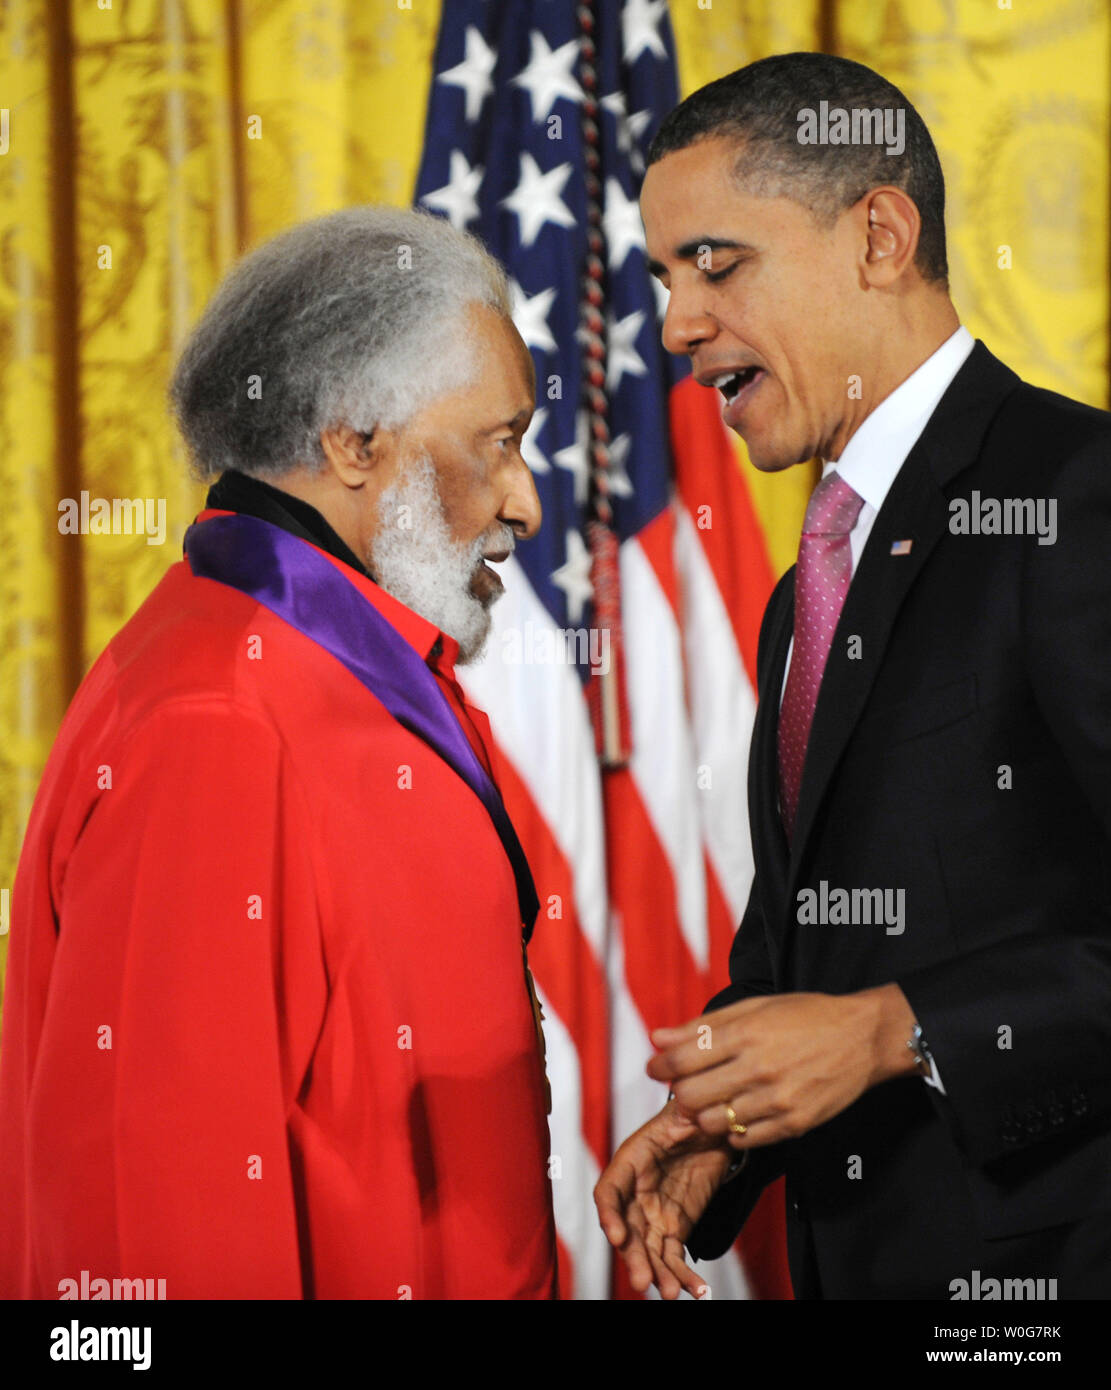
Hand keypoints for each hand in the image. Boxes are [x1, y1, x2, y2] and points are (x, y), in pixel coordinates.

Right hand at [594, 1098, 733, 1299]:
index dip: (609, 1215)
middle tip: (645, 1282)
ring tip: (671, 1293)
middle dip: (634, 1257)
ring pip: (650, 1250)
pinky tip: (696, 1292)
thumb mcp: (688, 1110)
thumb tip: (688, 1106)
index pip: (609, 1191)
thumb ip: (685, 1113)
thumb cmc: (693, 1114)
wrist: (714, 1127)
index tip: (616, 1236)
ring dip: (658, 1274)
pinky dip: (683, 1276)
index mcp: (630, 1161)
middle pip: (627, 1230)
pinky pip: (674, 1256)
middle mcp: (636, 1192)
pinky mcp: (675, 1227)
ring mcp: (654, 1213)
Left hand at [647, 985, 917, 1147]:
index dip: (660, 1065)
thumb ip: (705, 1025)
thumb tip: (660, 1037)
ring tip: (714, 1099)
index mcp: (745, 1033)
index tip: (656, 1067)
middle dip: (680, 1092)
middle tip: (685, 1085)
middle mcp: (759, 1068)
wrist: (863, 1037)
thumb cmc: (807, 1015)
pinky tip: (739, 1112)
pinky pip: (745, 1139)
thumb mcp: (755, 1007)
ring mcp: (777, 1100)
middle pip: (691, 1096)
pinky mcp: (794, 1124)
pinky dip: (733, 1130)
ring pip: (714, 1122)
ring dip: (704, 1114)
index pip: (682, 1059)